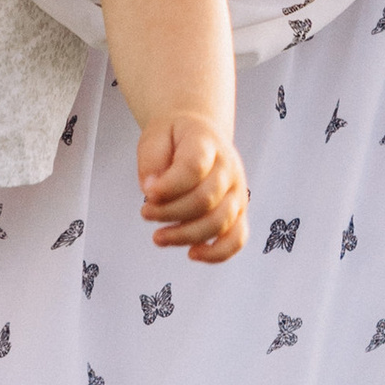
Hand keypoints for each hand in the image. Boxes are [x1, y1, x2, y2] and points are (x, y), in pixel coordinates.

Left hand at [137, 116, 247, 262]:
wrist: (199, 131)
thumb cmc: (174, 138)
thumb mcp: (154, 137)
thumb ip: (151, 161)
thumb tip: (152, 191)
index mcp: (207, 142)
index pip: (194, 166)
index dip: (169, 185)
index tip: (147, 193)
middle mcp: (229, 167)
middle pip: (205, 199)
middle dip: (170, 212)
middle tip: (145, 212)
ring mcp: (237, 190)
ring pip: (220, 222)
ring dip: (185, 235)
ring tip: (158, 237)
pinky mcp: (238, 212)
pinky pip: (237, 239)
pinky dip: (217, 253)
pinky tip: (192, 253)